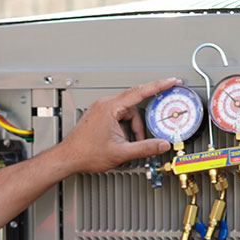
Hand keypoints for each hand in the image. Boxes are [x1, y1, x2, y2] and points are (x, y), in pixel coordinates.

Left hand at [48, 77, 180, 174]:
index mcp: (110, 108)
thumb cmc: (86, 153)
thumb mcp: (121, 152)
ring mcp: (101, 110)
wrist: (68, 158)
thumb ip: (145, 148)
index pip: (140, 92)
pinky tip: (121, 141)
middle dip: (142, 122)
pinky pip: (118, 117)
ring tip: (129, 144)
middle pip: (134, 106)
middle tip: (151, 129)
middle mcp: (104, 104)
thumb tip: (161, 145)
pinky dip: (124, 129)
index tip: (171, 81)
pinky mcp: (99, 116)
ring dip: (132, 129)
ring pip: (127, 114)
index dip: (159, 86)